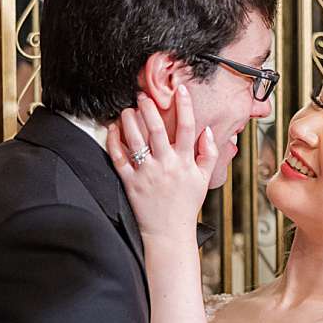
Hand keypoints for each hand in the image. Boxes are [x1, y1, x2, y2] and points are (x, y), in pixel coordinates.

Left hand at [106, 86, 219, 240]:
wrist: (169, 233)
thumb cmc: (186, 205)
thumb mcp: (204, 179)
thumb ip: (209, 154)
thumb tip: (208, 131)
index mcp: (185, 162)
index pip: (187, 128)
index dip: (185, 106)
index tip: (180, 89)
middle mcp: (166, 165)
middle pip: (157, 129)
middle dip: (150, 108)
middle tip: (144, 95)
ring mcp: (147, 174)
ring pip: (135, 140)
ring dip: (130, 120)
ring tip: (128, 109)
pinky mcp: (131, 182)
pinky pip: (119, 158)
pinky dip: (114, 141)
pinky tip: (113, 129)